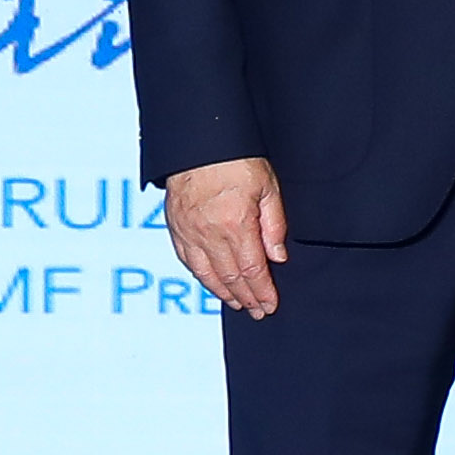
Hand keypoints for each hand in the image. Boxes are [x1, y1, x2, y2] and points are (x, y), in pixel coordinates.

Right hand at [165, 155, 289, 318]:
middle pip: (230, 277)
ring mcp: (190, 233)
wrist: (199, 142)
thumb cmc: (235, 160)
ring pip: (207, 275)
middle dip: (247, 298)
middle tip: (257, 311)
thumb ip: (274, 225)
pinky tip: (211, 283)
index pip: (253, 270)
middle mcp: (210, 234)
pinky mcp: (176, 228)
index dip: (262, 291)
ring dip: (224, 293)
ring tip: (238, 303)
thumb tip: (278, 257)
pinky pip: (188, 261)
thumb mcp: (268, 187)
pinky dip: (202, 277)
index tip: (270, 304)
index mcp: (236, 225)